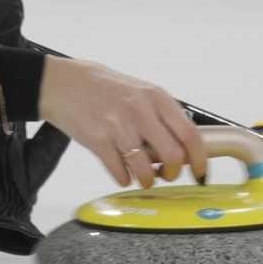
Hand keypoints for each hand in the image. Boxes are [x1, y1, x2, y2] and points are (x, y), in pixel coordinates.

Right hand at [36, 58, 207, 189]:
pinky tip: (122, 172)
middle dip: (172, 173)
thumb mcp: (139, 92)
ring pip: (145, 170)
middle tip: (167, 174)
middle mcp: (139, 111)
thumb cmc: (102, 88)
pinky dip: (124, 179)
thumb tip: (184, 145)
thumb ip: (161, 115)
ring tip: (143, 177)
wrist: (62, 83)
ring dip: (147, 180)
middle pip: (173, 156)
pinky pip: (120, 173)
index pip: (190, 134)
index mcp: (155, 97)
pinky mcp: (98, 141)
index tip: (199, 171)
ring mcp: (118, 126)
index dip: (200, 159)